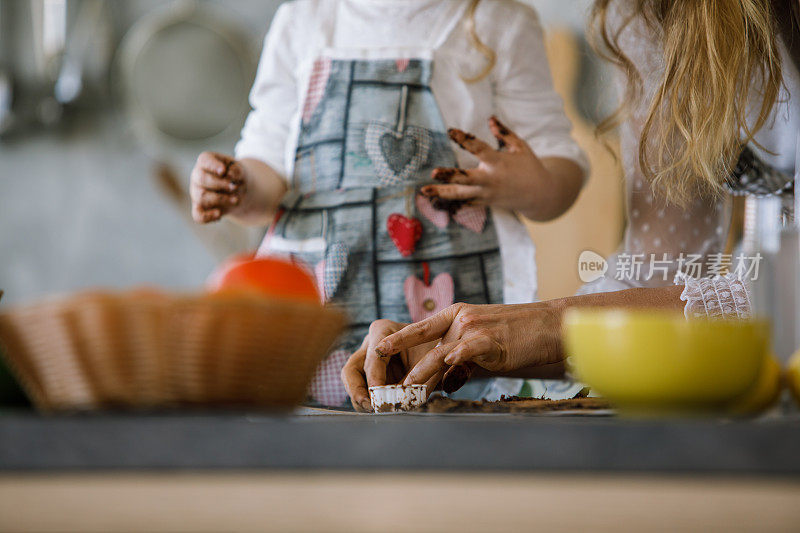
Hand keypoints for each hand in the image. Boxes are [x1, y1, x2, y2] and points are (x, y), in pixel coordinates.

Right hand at [190, 152, 246, 223]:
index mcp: (206, 162)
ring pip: (201, 197)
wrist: (239, 190)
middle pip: (202, 179)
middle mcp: (197, 176)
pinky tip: (219, 214)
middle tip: (235, 187)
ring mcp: (196, 193)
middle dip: (220, 184)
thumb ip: (236, 170)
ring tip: (235, 200)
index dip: (213, 166)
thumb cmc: (236, 176)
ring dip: (221, 199)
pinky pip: (198, 215)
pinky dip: (208, 217)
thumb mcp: (240, 170)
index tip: (223, 171)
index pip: (204, 160)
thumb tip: (229, 175)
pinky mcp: (199, 208)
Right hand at [341, 319, 439, 411]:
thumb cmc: (437, 348)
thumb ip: (418, 378)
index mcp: (383, 330)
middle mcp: (370, 343)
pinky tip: (381, 410)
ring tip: (375, 412)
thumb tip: (403, 400)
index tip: (378, 393)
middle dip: (356, 390)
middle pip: (351, 369)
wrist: (441, 349)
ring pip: (351, 381)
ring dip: (360, 398)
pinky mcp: (369, 375)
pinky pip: (362, 390)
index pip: (373, 355)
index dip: (374, 376)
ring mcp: (366, 360)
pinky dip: (369, 401)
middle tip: (369, 406)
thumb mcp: (432, 359)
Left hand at [374, 302, 565, 389]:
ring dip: (422, 375)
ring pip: (439, 354)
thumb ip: (462, 359)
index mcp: (456, 314)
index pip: (420, 327)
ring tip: (407, 391)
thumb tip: (447, 381)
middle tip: (390, 387)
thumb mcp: (483, 342)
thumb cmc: (518, 335)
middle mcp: (461, 318)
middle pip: (426, 347)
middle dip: (407, 369)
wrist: (549, 325)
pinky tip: (445, 371)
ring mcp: (474, 328)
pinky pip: (465, 352)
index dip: (399, 339)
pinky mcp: (490, 341)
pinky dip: (454, 361)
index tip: (378, 349)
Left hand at [421, 116, 578, 220]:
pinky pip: (465, 204)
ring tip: (424, 191)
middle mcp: (490, 179)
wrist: (540, 195)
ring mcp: (487, 193)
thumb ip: (504, 133)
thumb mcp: (520, 146)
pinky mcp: (485, 203)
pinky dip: (451, 204)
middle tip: (433, 173)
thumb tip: (490, 119)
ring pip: (461, 195)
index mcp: (499, 162)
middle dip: (449, 176)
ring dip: (441, 193)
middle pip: (466, 178)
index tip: (450, 131)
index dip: (464, 139)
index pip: (478, 148)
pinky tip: (434, 203)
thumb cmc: (529, 166)